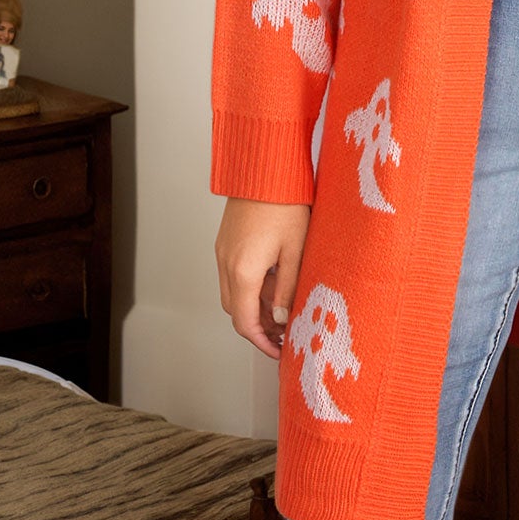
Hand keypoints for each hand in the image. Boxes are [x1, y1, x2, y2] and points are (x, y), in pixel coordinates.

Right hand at [215, 197, 310, 359]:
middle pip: (235, 311)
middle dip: (258, 327)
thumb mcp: (296, 250)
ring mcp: (222, 252)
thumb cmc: (286, 203)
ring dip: (253, 307)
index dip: (261, 342)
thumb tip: (282, 318)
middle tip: (283, 334)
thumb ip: (288, 288)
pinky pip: (232, 274)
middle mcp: (226, 264)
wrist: (266, 168)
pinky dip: (248, 287)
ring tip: (282, 309)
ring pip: (232, 294)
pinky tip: (273, 282)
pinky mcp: (225, 241)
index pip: (245, 322)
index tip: (278, 351)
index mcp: (244, 271)